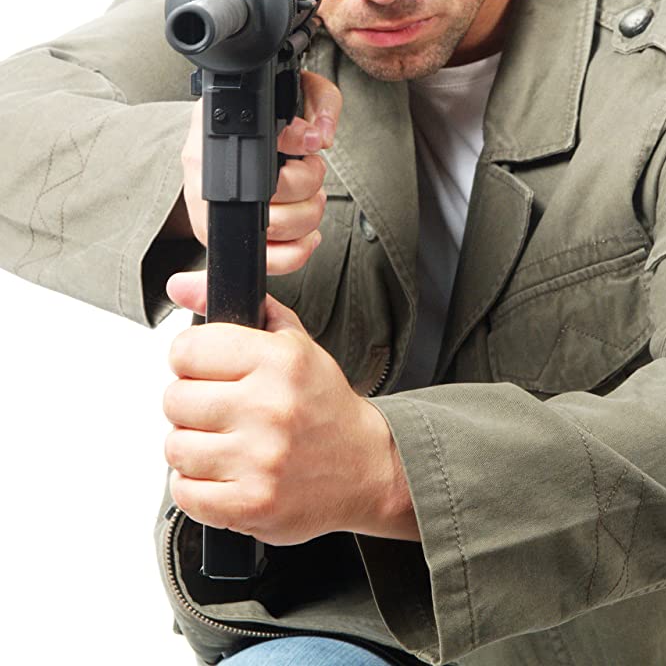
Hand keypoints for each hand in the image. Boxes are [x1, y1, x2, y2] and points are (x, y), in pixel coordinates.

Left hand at [162, 293, 418, 543]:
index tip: (206, 371)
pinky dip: (197, 486)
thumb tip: (178, 285)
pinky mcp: (252, 504)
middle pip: (174, 399)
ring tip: (225, 443)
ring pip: (175, 447)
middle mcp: (270, 407)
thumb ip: (232, 307)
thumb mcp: (289, 341)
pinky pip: (185, 492)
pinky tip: (225, 473)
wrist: (367, 466)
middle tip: (219, 411)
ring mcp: (261, 459)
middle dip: (190, 405)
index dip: (190, 361)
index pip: (186, 350)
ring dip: (193, 447)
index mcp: (279, 360)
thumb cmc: (322, 402)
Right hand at [169, 71, 341, 274]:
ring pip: (273, 230)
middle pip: (269, 195)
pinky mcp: (222, 238)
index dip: (294, 144)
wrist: (226, 132)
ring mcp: (210, 209)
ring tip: (308, 195)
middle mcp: (203, 170)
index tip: (310, 140)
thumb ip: (317, 102)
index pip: (253, 142)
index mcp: (213, 126)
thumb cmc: (264, 117)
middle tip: (309, 167)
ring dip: (307, 214)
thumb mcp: (292, 89)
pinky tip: (305, 231)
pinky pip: (266, 261)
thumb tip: (320, 136)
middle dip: (307, 181)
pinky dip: (297, 250)